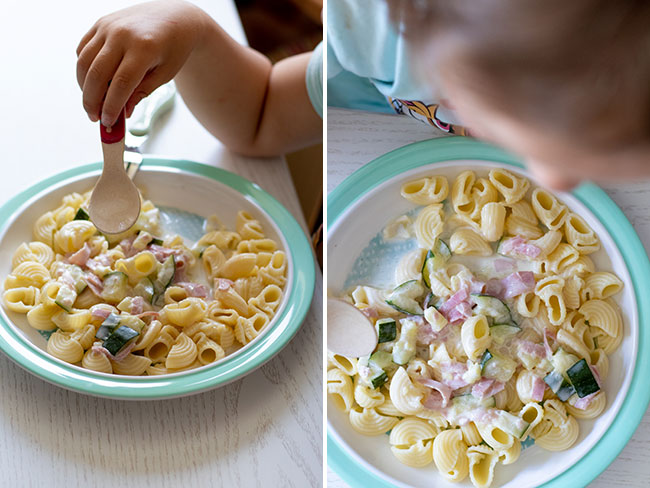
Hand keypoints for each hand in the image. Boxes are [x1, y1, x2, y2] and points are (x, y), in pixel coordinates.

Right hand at [76, 0, 205, 125]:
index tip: (108, 122)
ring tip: (92, 104)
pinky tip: (91, 83)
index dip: (111, 106)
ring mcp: (108, 26)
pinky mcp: (100, 23)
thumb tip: (123, 112)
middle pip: (97, 74)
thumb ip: (142, 92)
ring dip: (84, 87)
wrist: (175, 17)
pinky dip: (84, 69)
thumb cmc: (174, 48)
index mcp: (144, 48)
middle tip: (95, 118)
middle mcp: (122, 34)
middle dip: (92, 101)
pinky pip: (83, 49)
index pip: (121, 84)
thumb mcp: (165, 74)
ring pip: (84, 61)